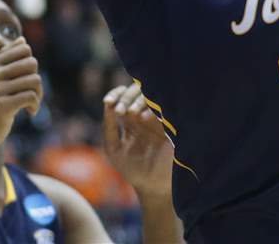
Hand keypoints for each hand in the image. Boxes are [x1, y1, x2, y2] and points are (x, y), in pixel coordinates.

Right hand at [0, 38, 42, 153]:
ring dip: (38, 94)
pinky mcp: (2, 106)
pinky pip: (31, 96)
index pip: (24, 49)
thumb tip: (22, 39)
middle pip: (32, 63)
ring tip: (32, 104)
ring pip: (34, 80)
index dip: (30, 63)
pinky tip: (30, 112)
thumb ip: (7, 60)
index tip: (26, 78)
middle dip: (36, 79)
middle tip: (32, 93)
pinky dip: (35, 105)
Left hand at [102, 83, 172, 198]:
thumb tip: (107, 104)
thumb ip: (109, 127)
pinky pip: (162, 107)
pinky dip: (152, 109)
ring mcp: (158, 117)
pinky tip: (144, 117)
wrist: (153, 186)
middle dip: (126, 97)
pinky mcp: (170, 123)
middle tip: (119, 109)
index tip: (108, 101)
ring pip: (149, 96)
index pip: (123, 95)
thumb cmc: (132, 168)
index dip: (116, 94)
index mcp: (131, 118)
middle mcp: (145, 113)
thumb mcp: (114, 148)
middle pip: (136, 91)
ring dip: (138, 101)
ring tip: (132, 113)